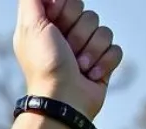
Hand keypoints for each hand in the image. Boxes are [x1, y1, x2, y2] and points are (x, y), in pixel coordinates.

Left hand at [14, 0, 122, 119]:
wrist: (62, 101)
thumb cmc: (45, 64)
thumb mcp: (30, 26)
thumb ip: (33, 0)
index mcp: (48, 29)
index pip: (70, 1)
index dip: (66, 10)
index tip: (55, 25)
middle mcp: (66, 39)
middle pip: (89, 14)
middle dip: (79, 32)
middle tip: (67, 50)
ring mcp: (85, 53)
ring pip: (104, 31)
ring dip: (91, 50)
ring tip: (78, 67)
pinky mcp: (101, 66)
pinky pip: (115, 49)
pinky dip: (104, 62)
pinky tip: (90, 76)